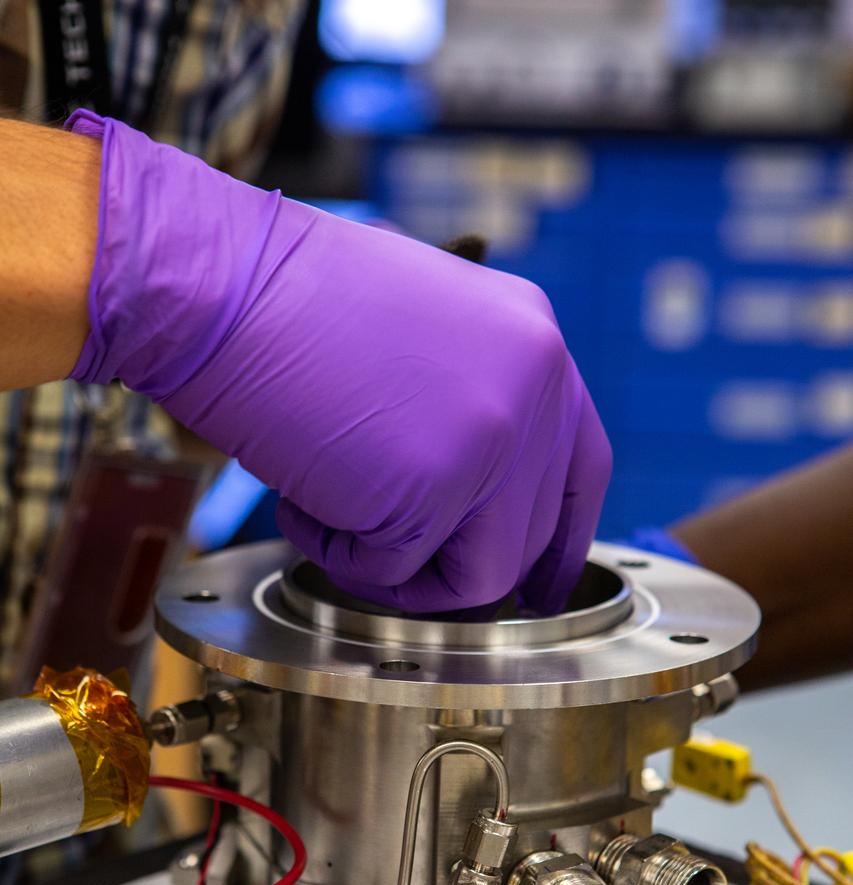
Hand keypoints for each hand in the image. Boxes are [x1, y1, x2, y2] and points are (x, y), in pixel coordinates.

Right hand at [67, 112, 610, 614]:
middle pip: (529, 536)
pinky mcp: (436, 485)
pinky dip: (340, 553)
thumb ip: (472, 403)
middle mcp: (536, 385)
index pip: (584, 468)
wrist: (223, 283)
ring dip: (401, 573)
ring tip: (333, 518)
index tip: (536, 587)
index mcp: (534, 340)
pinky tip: (303, 500)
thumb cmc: (291, 304)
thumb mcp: (422, 332)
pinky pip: (398, 571)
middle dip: (454, 567)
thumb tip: (474, 500)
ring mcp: (494, 436)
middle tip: (384, 557)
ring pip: (479, 577)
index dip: (559, 540)